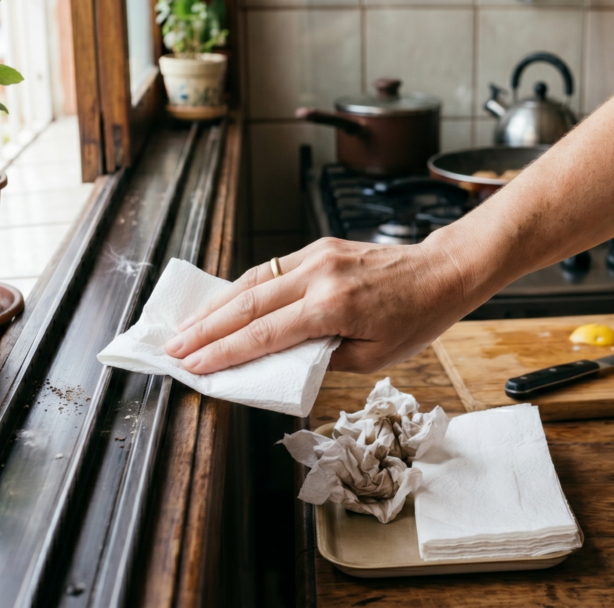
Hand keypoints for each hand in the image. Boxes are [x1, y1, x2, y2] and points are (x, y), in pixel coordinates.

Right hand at [163, 236, 483, 373]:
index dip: (223, 353)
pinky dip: (243, 287)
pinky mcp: (321, 247)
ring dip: (215, 305)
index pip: (264, 333)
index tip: (192, 366)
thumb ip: (321, 357)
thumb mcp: (372, 356)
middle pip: (247, 303)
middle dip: (205, 329)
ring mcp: (318, 255)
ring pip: (253, 280)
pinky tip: (223, 303)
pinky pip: (272, 269)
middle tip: (171, 348)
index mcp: (333, 306)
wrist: (443, 271)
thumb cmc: (415, 319)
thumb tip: (278, 360)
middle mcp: (320, 275)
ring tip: (185, 328)